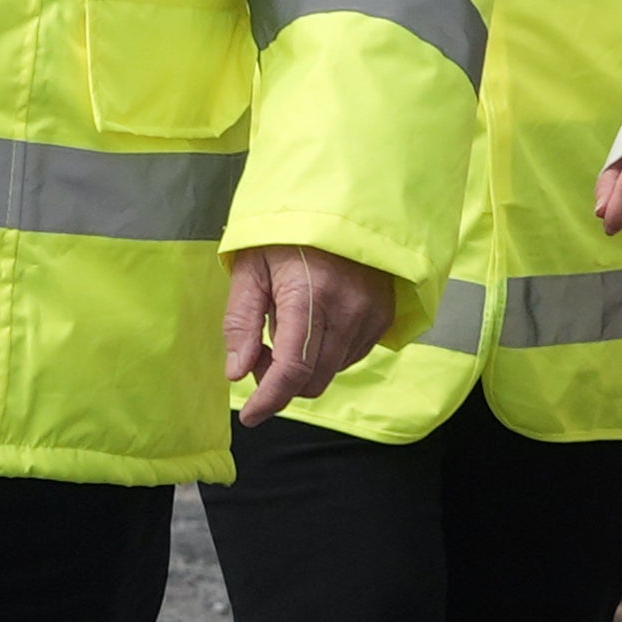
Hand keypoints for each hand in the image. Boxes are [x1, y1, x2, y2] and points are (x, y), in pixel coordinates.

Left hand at [222, 246, 395, 420]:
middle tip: (260, 351)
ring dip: (304, 367)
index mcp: (309, 296)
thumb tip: (236, 373)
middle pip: (312, 380)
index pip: (292, 370)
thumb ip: (241, 321)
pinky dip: (326, 354)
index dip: (269, 399)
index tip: (250, 416)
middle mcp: (348, 311)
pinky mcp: (384, 317)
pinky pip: (350, 357)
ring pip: (331, 372)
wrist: (343, 206)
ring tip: (288, 327)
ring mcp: (371, 316)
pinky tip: (314, 325)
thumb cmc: (288, 234)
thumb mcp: (251, 268)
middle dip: (280, 381)